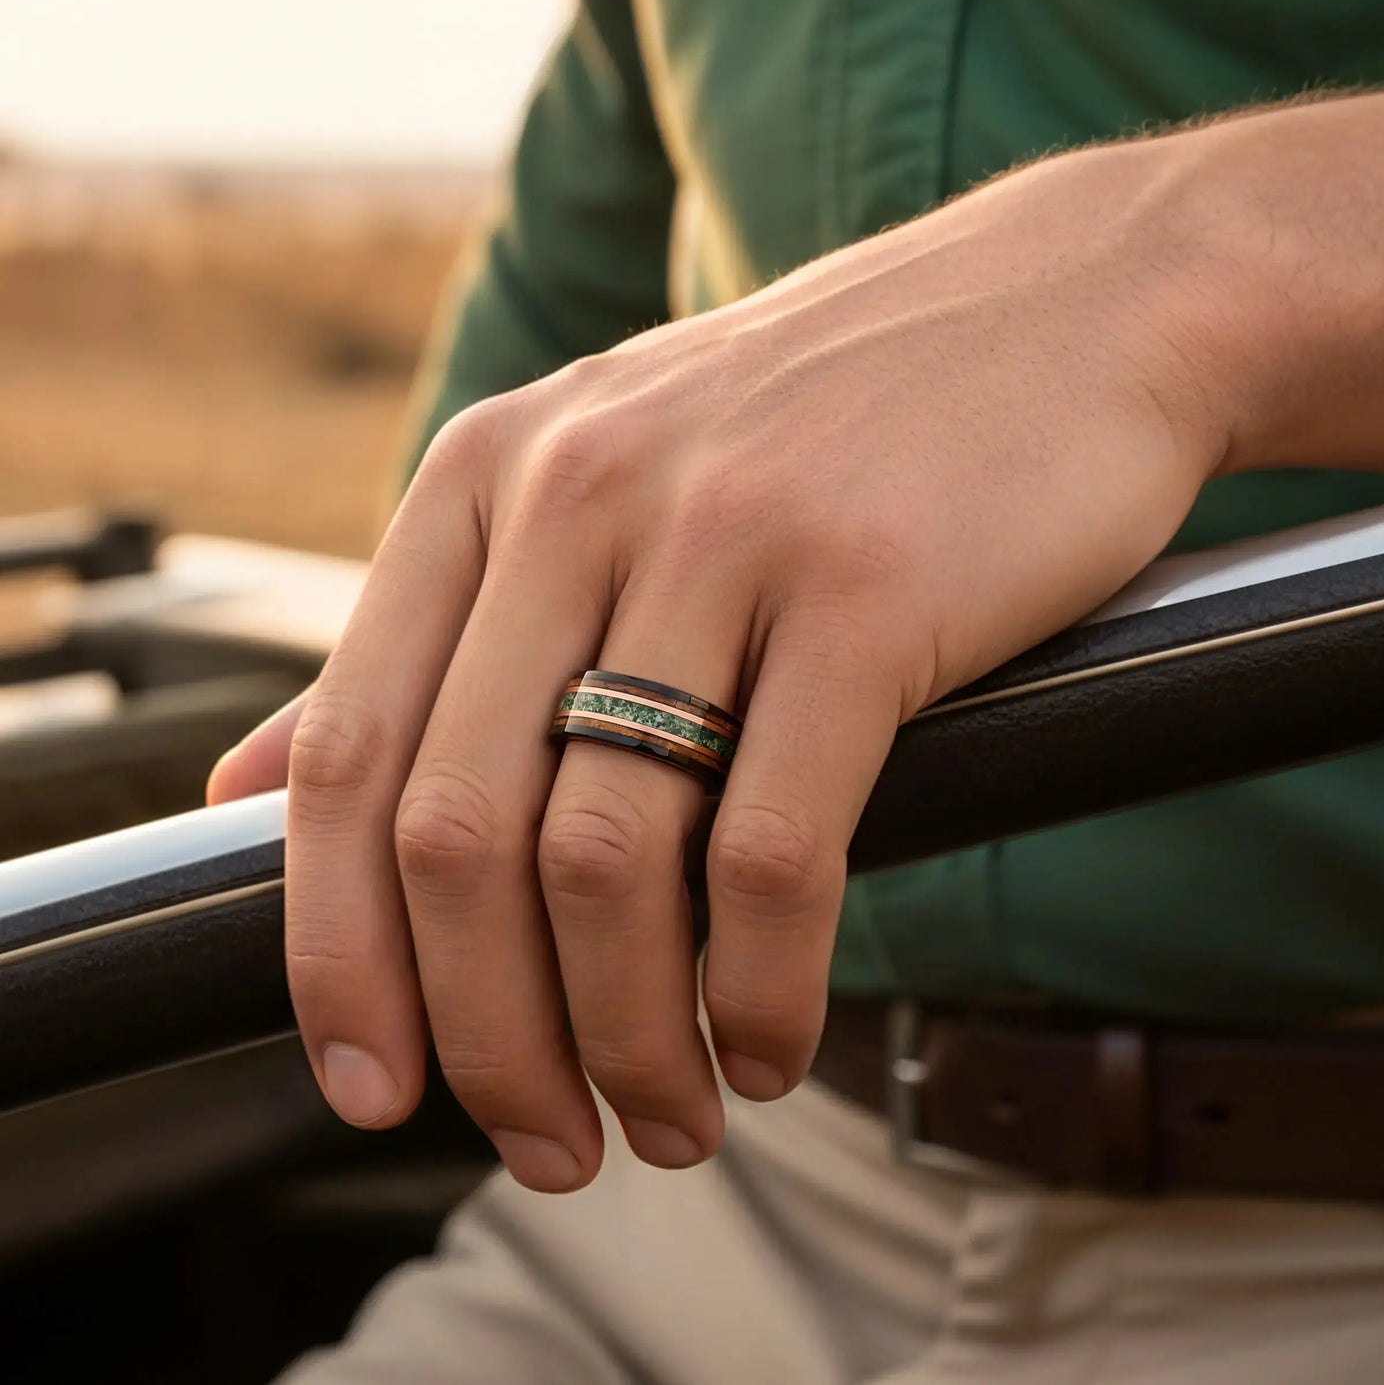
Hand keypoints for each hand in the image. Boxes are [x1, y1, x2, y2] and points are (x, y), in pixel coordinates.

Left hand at [211, 131, 1246, 1191]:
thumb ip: (432, 640)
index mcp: (488, 479)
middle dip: (486, 1038)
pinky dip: (763, 988)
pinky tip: (774, 1044)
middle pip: (463, 838)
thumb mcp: (596, 482)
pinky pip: (775, 850)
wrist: (1072, 306)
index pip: (345, 757)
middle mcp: (581, 496)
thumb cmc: (832, 426)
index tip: (371, 1089)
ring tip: (673, 1118)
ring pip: (608, 864)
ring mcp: (727, 538)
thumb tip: (242, 785)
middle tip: (547, 1145)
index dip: (338, 955)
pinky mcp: (871, 594)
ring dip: (625, 1038)